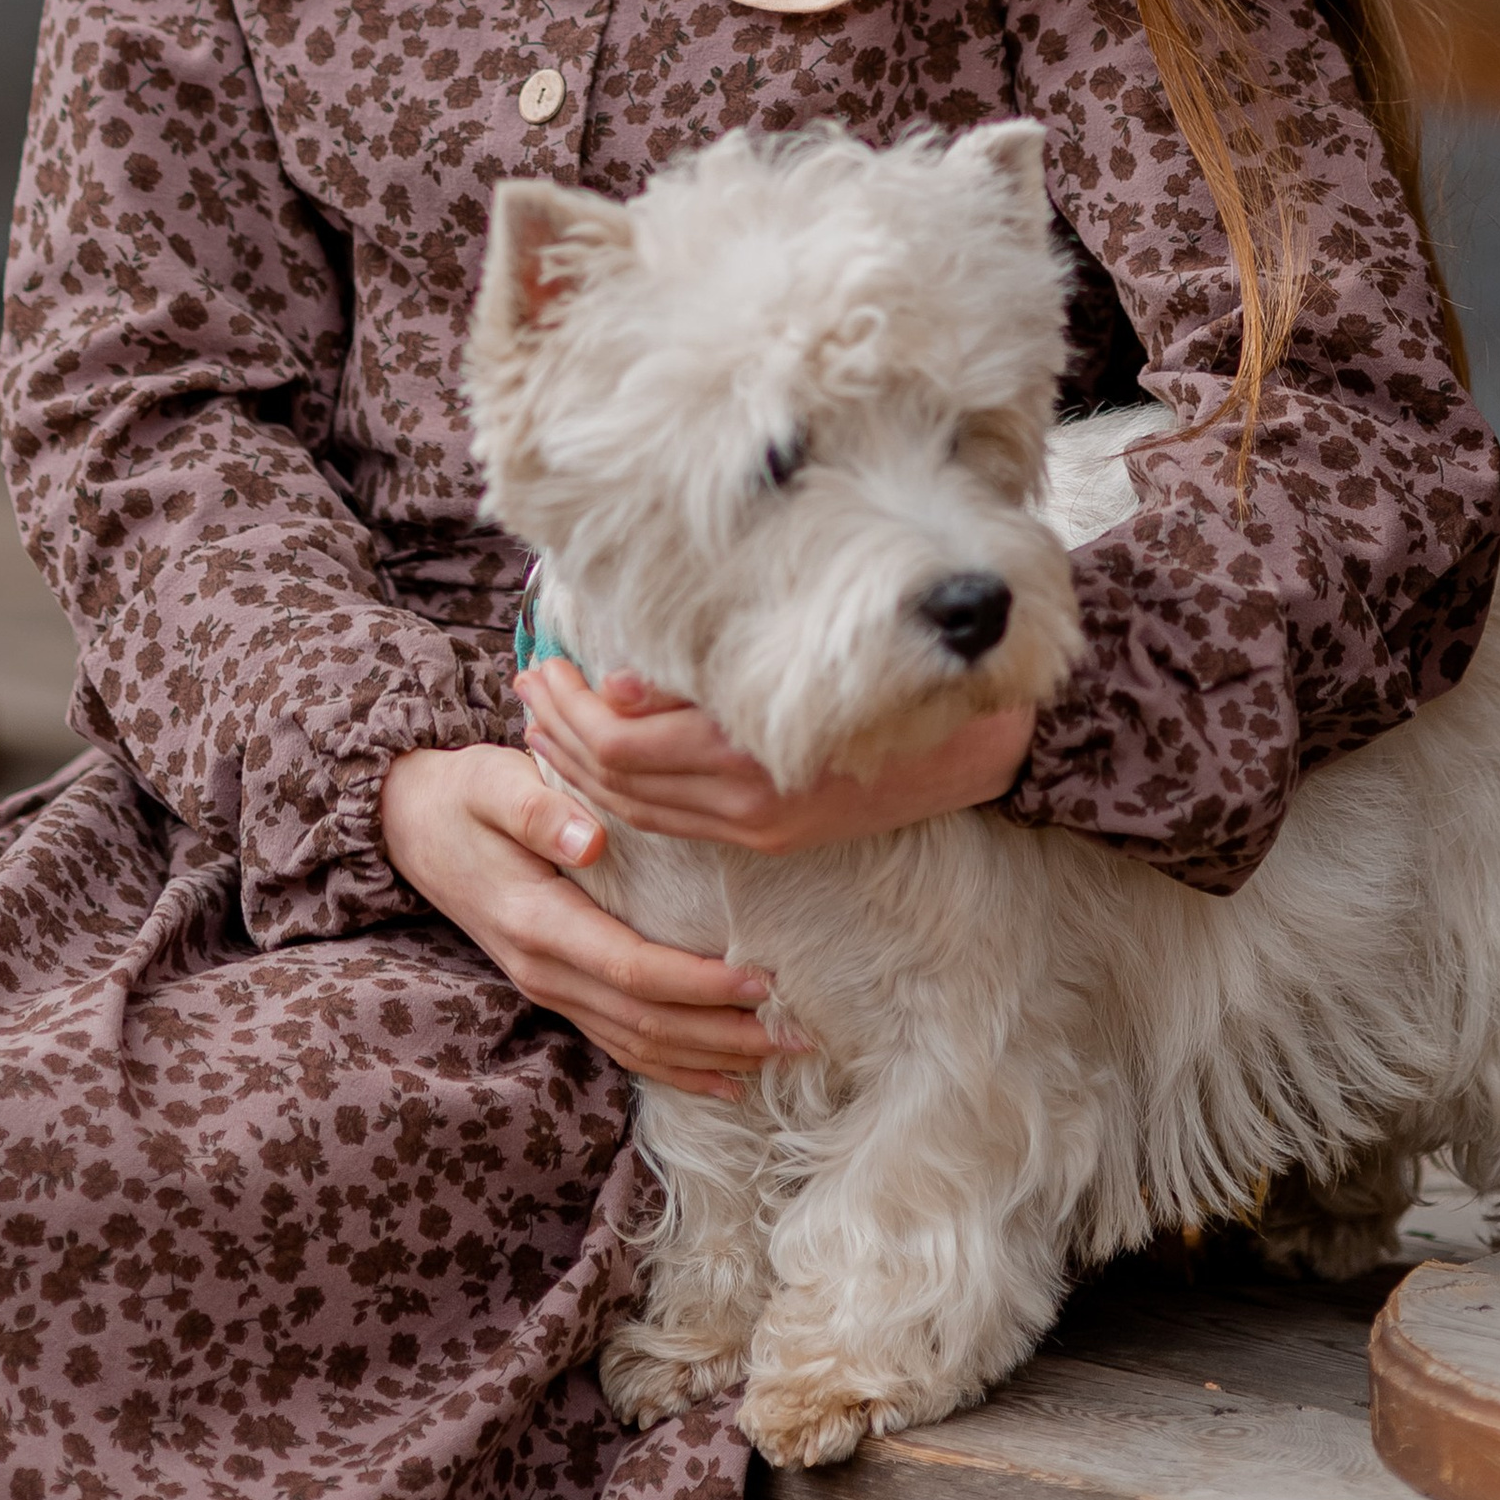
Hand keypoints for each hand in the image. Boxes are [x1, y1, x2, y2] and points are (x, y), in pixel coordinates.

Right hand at [378, 741, 789, 1099]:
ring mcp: (546, 988)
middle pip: (646, 1023)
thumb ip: (538, 810)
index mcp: (537, 922)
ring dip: (710, 1057)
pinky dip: (672, 1066)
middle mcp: (543, 970)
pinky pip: (619, 1042)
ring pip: (637, 1044)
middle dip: (725, 1034)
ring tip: (778, 1057)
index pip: (633, 969)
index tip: (763, 981)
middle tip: (798, 1034)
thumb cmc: (465, 792)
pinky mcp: (554, 988)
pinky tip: (720, 1077)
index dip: (700, 983)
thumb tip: (590, 842)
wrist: (410, 824)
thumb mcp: (493, 781)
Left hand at [517, 658, 1034, 854]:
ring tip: (542, 722)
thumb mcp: (798, 668)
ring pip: (637, 808)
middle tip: (526, 684)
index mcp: (748, 756)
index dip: (572, 707)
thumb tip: (619, 683)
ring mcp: (757, 826)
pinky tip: (599, 765)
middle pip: (618, 777)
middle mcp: (746, 803)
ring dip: (580, 765)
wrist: (973, 747)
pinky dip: (623, 793)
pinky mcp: (769, 836)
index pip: (625, 743)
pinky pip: (673, 823)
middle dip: (560, 731)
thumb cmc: (885, 682)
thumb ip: (706, 683)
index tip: (543, 662)